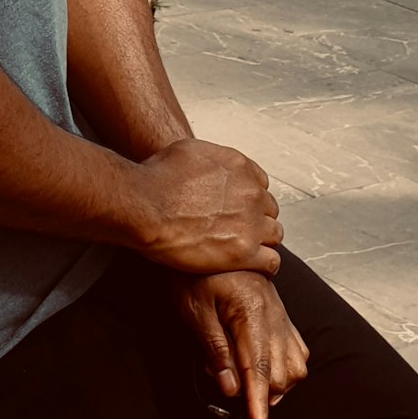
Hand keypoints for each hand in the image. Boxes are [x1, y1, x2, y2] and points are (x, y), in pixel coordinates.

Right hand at [130, 139, 282, 275]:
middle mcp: (250, 192)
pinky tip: (252, 267)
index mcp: (239, 166)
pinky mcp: (244, 252)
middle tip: (237, 231)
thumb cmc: (155, 179)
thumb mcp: (187, 151)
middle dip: (256, 219)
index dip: (249, 199)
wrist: (143, 206)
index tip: (238, 209)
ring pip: (274, 234)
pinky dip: (264, 264)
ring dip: (261, 241)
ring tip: (244, 250)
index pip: (261, 184)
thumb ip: (210, 160)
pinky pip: (271, 261)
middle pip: (269, 210)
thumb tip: (209, 165)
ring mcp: (250, 223)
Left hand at [175, 269, 308, 418]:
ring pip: (295, 368)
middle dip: (260, 394)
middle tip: (225, 381)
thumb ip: (214, 349)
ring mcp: (282, 315)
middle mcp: (274, 315)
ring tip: (242, 375)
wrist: (212, 238)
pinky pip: (298, 351)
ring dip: (273, 383)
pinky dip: (284, 368)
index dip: (259, 407)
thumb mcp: (194, 310)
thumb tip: (228, 388)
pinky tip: (261, 363)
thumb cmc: (196, 272)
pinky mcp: (282, 314)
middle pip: (281, 376)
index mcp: (252, 313)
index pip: (259, 371)